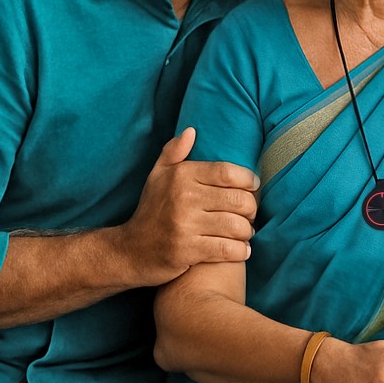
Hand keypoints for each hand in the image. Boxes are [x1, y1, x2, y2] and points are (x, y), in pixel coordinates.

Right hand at [116, 128, 259, 286]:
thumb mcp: (157, 177)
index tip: (253, 187)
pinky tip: (241, 250)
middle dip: (251, 209)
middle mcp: (183, 197)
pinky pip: (227, 249)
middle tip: (250, 215)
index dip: (247, 179)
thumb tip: (192, 131)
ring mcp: (185, 225)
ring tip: (245, 233)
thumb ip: (174, 152)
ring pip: (236, 226)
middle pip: (237, 200)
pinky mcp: (188, 250)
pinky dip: (240, 251)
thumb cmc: (151, 211)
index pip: (227, 172)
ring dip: (247, 232)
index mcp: (180, 176)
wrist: (130, 251)